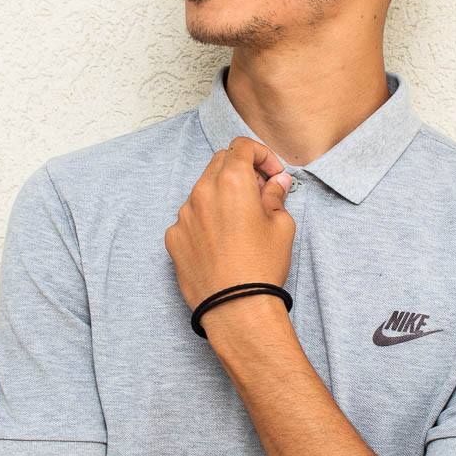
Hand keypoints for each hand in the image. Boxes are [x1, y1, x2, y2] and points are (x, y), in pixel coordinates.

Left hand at [165, 136, 295, 310]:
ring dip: (221, 195)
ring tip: (240, 221)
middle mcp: (202, 192)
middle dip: (241, 170)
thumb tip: (277, 182)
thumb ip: (276, 195)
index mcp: (232, 182)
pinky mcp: (173, 237)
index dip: (261, 155)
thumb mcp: (281, 225)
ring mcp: (183, 215)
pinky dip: (205, 220)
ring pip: (202, 190)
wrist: (236, 308)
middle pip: (219, 162)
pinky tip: (221, 242)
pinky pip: (189, 217)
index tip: (272, 173)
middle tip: (259, 193)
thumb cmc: (262, 266)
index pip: (241, 146)